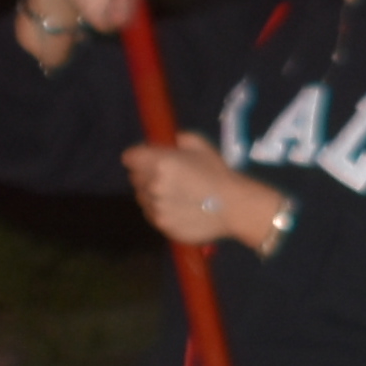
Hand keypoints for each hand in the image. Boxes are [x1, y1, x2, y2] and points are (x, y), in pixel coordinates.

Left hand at [122, 137, 284, 254]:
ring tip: (173, 195)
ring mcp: (156, 207)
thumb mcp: (201, 146)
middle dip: (145, 175)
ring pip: (141, 198)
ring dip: (151, 194)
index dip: (138, 157)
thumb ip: (180, 139)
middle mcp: (153, 185)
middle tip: (165, 177)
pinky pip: (151, 214)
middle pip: (134, 178)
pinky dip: (159, 210)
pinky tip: (178, 208)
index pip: (130, 158)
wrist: (235, 207)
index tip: (147, 159)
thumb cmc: (219, 173)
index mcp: (160, 163)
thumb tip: (171, 142)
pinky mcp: (162, 225)